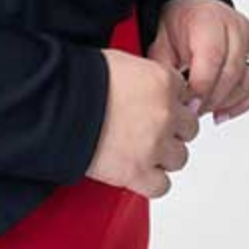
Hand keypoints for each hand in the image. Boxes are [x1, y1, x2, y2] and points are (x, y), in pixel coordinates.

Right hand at [84, 48, 200, 198]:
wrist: (59, 104)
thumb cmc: (82, 79)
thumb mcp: (121, 63)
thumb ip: (146, 76)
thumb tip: (153, 86)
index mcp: (162, 81)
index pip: (184, 92)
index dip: (170, 99)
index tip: (160, 104)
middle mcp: (165, 113)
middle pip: (189, 127)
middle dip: (173, 128)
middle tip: (153, 127)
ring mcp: (154, 145)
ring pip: (180, 157)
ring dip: (164, 154)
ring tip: (143, 149)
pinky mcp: (139, 172)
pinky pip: (162, 185)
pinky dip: (152, 181)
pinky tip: (139, 169)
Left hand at [146, 0, 248, 123]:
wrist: (193, 11)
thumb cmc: (178, 25)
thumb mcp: (161, 41)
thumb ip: (165, 67)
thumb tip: (171, 97)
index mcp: (209, 18)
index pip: (212, 57)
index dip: (201, 86)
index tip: (188, 104)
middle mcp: (235, 26)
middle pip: (232, 72)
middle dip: (213, 99)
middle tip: (194, 111)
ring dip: (227, 103)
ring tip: (206, 110)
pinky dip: (242, 104)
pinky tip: (222, 111)